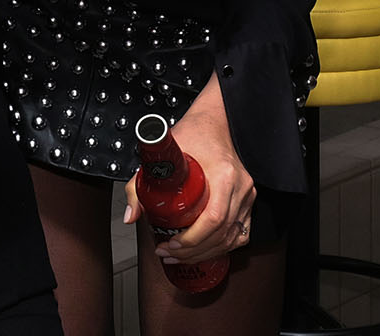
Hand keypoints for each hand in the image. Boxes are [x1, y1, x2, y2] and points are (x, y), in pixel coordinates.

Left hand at [121, 78, 255, 263]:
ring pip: (232, 237)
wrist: (214, 124)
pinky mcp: (248, 200)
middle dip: (193, 251)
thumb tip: (131, 216)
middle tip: (169, 253)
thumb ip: (140, 185)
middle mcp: (240, 187)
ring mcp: (247, 195)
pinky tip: (204, 250)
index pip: (213, 218)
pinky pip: (240, 233)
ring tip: (181, 254)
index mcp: (224, 175)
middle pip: (222, 233)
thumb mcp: (161, 157)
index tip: (171, 244)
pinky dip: (223, 246)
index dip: (192, 239)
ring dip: (206, 252)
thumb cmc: (192, 136)